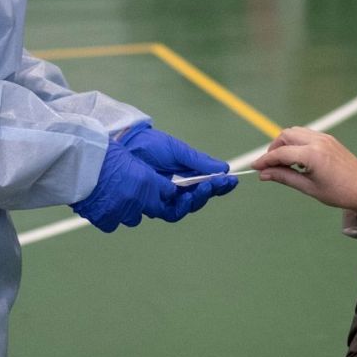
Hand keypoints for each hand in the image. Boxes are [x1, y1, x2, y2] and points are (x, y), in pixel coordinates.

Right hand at [71, 141, 176, 232]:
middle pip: (156, 210)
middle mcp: (138, 199)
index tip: (165, 192)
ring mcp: (122, 211)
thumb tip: (147, 184)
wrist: (78, 161)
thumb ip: (142, 174)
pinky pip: (112, 224)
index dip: (168, 193)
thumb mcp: (129, 158)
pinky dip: (108, 218)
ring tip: (114, 198)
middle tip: (140, 198)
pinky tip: (101, 205)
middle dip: (152, 205)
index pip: (169, 192)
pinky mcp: (105, 219)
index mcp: (147, 180)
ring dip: (128, 211)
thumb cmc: (101, 152)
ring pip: (133, 219)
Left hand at [118, 126, 237, 221]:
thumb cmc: (148, 145)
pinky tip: (186, 196)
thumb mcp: (177, 151)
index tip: (232, 181)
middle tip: (219, 183)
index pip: (204, 184)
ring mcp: (162, 198)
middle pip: (197, 199)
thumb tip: (224, 168)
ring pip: (185, 207)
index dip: (219, 185)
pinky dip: (181, 206)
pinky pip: (169, 212)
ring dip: (197, 199)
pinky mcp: (149, 205)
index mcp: (182, 176)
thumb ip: (199, 162)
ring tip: (204, 189)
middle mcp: (173, 189)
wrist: (124, 146)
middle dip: (210, 192)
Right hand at [252, 126, 356, 212]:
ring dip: (284, 143)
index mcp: (312, 155)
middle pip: (285, 135)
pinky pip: (305, 134)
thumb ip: (284, 177)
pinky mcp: (328, 138)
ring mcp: (324, 137)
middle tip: (270, 166)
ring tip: (284, 163)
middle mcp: (317, 141)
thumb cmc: (338, 192)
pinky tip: (297, 158)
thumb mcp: (308, 188)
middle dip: (274, 148)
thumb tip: (264, 174)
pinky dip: (295, 142)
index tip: (255, 168)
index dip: (265, 160)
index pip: (281, 153)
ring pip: (295, 131)